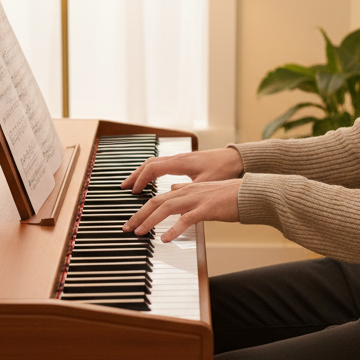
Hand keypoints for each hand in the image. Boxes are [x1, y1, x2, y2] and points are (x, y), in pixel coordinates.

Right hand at [122, 146, 243, 192]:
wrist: (235, 159)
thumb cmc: (223, 169)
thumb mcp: (206, 182)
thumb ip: (188, 190)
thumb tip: (173, 201)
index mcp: (180, 162)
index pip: (152, 169)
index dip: (141, 180)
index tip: (133, 192)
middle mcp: (177, 158)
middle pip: (148, 164)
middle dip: (135, 176)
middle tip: (124, 188)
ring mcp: (179, 158)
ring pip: (154, 163)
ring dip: (141, 173)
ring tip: (132, 185)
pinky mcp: (183, 161)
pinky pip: (161, 165)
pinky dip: (151, 172)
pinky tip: (150, 181)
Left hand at [123, 178, 241, 241]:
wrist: (250, 193)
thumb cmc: (230, 195)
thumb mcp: (205, 190)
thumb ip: (187, 190)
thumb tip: (173, 189)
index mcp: (187, 188)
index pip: (159, 197)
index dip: (143, 208)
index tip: (133, 220)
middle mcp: (188, 192)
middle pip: (156, 202)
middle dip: (138, 215)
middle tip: (127, 228)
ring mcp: (197, 199)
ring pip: (166, 208)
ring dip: (150, 221)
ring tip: (139, 232)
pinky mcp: (207, 209)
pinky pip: (186, 219)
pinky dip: (174, 229)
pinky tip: (166, 239)